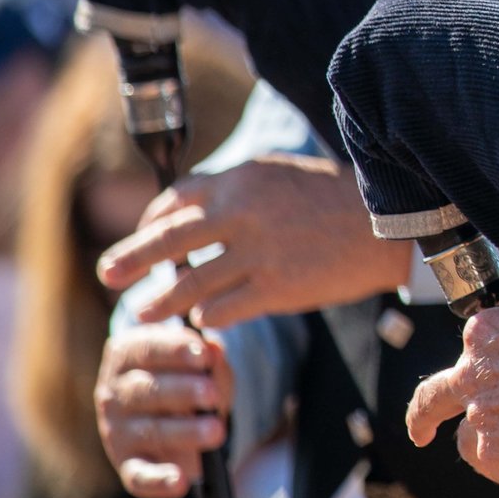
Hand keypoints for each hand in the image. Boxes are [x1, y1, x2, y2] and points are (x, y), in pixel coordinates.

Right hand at [95, 323, 231, 497]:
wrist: (172, 409)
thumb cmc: (186, 372)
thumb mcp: (198, 357)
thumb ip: (207, 355)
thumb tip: (214, 351)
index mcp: (126, 355)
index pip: (146, 349)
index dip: (175, 350)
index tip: (203, 354)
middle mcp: (113, 393)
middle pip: (146, 391)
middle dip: (183, 392)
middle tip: (211, 395)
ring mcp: (117, 431)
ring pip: (150, 431)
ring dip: (184, 432)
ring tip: (215, 431)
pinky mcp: (127, 463)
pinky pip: (138, 476)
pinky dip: (158, 481)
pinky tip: (181, 483)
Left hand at [96, 154, 411, 329]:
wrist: (390, 226)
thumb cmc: (336, 198)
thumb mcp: (281, 175)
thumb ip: (236, 189)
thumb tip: (188, 209)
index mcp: (241, 179)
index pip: (176, 200)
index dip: (151, 221)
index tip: (146, 237)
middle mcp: (241, 213)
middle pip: (167, 240)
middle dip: (129, 259)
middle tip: (108, 273)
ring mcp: (256, 253)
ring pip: (187, 284)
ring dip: (161, 300)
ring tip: (143, 311)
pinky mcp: (275, 289)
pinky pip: (220, 310)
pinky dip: (206, 319)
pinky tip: (203, 322)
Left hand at [406, 306, 498, 490]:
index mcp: (485, 333)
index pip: (464, 361)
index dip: (462, 381)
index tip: (447, 395)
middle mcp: (471, 373)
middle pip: (437, 402)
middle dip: (424, 419)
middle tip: (421, 435)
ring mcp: (479, 416)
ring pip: (478, 445)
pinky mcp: (495, 455)